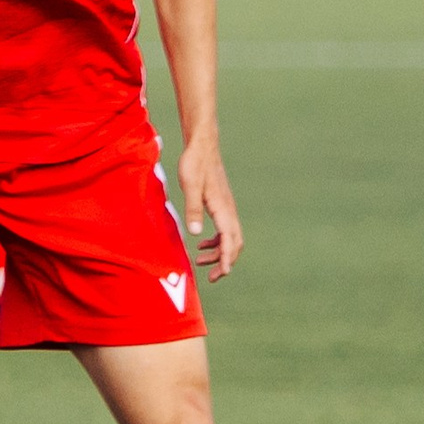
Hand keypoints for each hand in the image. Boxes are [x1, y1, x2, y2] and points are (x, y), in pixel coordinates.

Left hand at [176, 138, 243, 279]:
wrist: (202, 146)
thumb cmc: (194, 164)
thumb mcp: (189, 186)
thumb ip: (193, 209)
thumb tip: (195, 235)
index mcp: (222, 208)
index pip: (230, 239)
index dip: (227, 258)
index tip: (223, 273)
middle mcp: (228, 210)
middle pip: (234, 243)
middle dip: (225, 262)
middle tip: (213, 277)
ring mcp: (227, 208)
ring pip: (230, 237)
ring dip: (219, 252)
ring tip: (201, 262)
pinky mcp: (221, 204)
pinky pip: (224, 229)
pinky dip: (217, 240)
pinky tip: (201, 243)